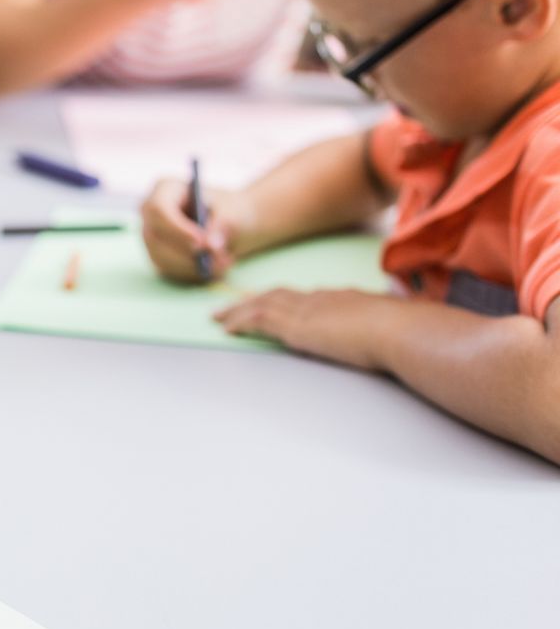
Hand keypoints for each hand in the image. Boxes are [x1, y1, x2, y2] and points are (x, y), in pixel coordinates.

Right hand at [140, 177, 254, 282]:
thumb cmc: (230, 210)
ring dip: (194, 266)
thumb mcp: (233, 212)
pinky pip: (169, 271)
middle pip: (155, 237)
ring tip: (225, 263)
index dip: (176, 229)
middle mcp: (151, 213)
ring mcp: (151, 236)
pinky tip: (216, 268)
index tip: (201, 244)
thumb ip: (222, 225)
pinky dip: (194, 274)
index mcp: (166, 190)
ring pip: (162, 258)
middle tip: (219, 260)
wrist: (231, 224)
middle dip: (187, 253)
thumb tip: (210, 245)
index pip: (159, 210)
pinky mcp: (158, 256)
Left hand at [215, 288, 394, 369]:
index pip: (309, 297)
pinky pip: (258, 319)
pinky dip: (240, 322)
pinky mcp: (297, 326)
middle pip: (279, 295)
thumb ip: (391, 326)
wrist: (402, 331)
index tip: (274, 302)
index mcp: (346, 299)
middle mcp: (323, 298)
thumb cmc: (410, 333)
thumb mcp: (400, 325)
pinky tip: (227, 328)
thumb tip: (403, 329)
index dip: (287, 300)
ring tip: (218, 316)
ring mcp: (308, 310)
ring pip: (261, 305)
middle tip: (232, 305)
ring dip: (237, 310)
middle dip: (254, 300)